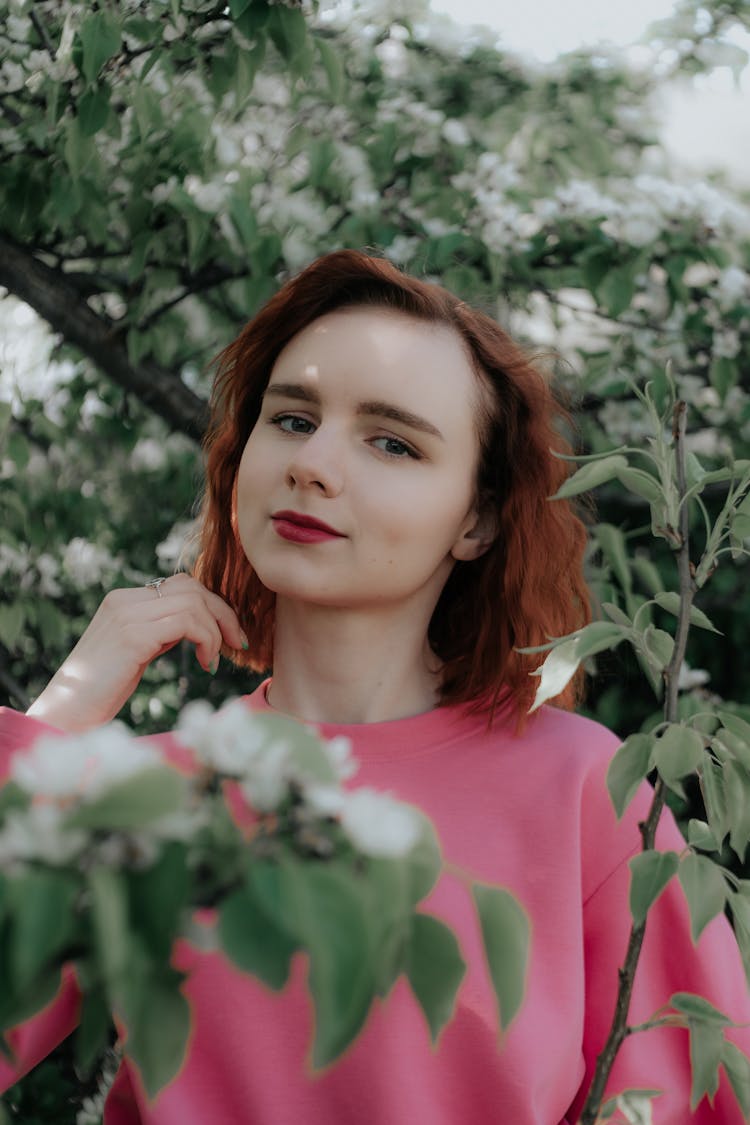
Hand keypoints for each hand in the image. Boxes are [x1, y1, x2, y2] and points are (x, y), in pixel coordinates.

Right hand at [26, 574, 247, 732]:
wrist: (67, 711)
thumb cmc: (102, 689)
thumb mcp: (136, 650)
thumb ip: (160, 631)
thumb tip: (197, 624)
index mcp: (124, 600)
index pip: (182, 585)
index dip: (213, 605)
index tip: (228, 635)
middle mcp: (124, 600)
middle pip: (193, 588)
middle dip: (224, 614)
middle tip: (237, 643)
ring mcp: (128, 615)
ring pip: (194, 603)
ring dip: (216, 631)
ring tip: (215, 660)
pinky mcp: (134, 635)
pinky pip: (187, 623)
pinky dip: (207, 641)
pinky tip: (206, 664)